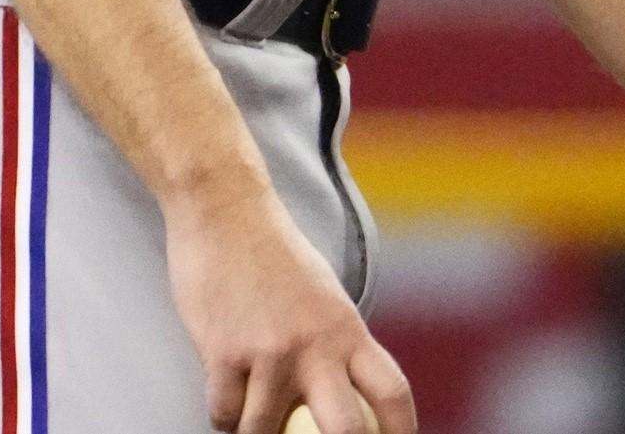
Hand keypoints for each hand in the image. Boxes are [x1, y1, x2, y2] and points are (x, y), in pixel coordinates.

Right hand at [165, 187, 415, 433]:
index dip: (402, 431)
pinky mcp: (223, 352)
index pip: (392, 392)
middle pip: (346, 430)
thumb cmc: (273, 255)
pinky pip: (224, 415)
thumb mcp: (323, 298)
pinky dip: (224, 418)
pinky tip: (227, 403)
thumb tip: (340, 394)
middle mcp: (315, 346)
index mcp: (347, 330)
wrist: (226, 211)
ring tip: (255, 422)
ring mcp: (269, 352)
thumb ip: (334, 345)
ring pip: (265, 432)